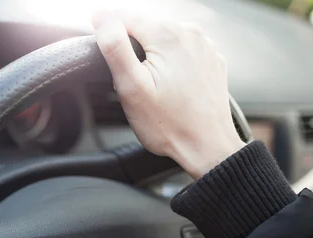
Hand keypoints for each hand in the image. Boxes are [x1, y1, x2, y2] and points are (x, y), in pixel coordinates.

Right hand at [92, 10, 244, 179]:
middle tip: (131, 82)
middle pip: (145, 26)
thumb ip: (114, 47)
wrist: (207, 147)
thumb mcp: (131, 87)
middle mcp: (190, 33)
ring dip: (150, 54)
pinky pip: (181, 50)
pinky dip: (169, 62)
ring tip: (150, 86)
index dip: (109, 36)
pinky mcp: (210, 59)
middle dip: (131, 47)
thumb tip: (101, 16)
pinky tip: (168, 86)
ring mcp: (204, 45)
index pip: (124, 17)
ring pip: (163, 38)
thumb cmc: (168, 124)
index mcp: (167, 35)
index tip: (108, 62)